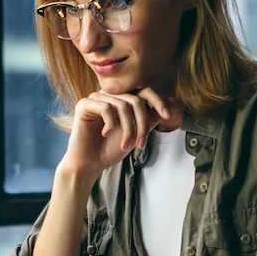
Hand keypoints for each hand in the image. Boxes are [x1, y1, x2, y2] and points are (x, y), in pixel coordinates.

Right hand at [58, 87, 175, 180]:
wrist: (90, 164)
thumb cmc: (111, 148)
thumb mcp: (137, 133)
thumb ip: (152, 118)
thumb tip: (172, 102)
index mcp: (122, 99)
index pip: (144, 91)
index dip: (158, 101)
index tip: (168, 116)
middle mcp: (109, 95)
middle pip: (136, 99)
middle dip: (142, 123)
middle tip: (141, 143)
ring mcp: (96, 98)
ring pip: (123, 105)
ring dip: (128, 129)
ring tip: (126, 145)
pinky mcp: (84, 105)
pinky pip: (105, 107)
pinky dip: (111, 123)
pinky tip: (105, 133)